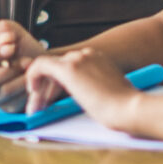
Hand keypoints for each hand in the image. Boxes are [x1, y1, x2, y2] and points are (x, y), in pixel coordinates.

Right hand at [0, 21, 44, 106]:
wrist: (44, 67)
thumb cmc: (25, 51)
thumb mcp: (16, 34)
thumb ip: (5, 29)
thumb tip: (3, 37)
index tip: (11, 47)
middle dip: (8, 70)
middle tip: (27, 61)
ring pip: (3, 92)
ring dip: (21, 79)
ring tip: (34, 70)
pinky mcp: (8, 108)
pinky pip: (16, 102)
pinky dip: (29, 90)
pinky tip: (36, 81)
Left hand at [26, 47, 144, 129]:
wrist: (130, 108)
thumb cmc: (124, 107)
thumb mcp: (109, 92)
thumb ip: (96, 89)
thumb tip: (88, 98)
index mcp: (98, 59)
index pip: (69, 67)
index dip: (56, 84)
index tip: (51, 100)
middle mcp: (87, 55)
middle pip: (57, 68)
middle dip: (45, 88)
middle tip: (39, 107)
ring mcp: (78, 60)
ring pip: (47, 68)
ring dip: (39, 89)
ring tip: (35, 108)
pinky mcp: (69, 69)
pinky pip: (41, 65)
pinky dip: (32, 76)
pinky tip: (32, 92)